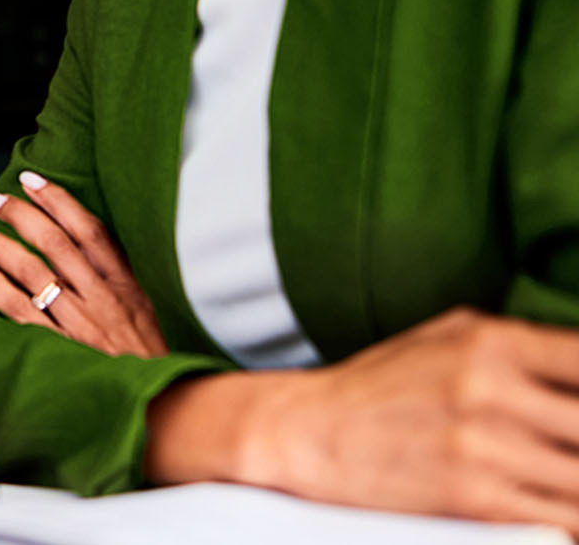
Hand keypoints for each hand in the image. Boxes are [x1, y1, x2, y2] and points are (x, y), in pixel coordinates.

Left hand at [0, 170, 166, 357]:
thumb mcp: (146, 311)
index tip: (32, 180)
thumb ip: (119, 278)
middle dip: (22, 215)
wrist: (162, 407)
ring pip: (32, 272)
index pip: (89, 229)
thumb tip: (85, 242)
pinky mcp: (60, 348)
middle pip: (54, 243)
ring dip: (2, 247)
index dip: (58, 200)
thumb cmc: (149, 358)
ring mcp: (79, 324)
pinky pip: (20, 311)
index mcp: (126, 284)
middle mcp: (101, 298)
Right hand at [225, 307, 578, 533]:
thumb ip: (521, 344)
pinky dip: (570, 518)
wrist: (305, 431)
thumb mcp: (448, 336)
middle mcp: (492, 388)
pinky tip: (560, 507)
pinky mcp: (475, 499)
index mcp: (492, 341)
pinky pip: (563, 521)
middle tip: (570, 445)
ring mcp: (485, 446)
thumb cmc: (379, 384)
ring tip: (564, 475)